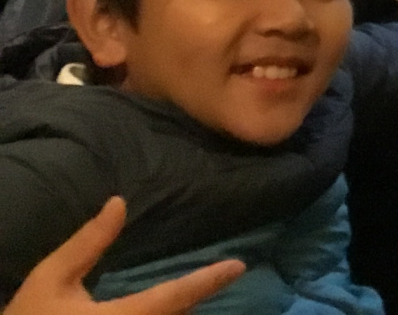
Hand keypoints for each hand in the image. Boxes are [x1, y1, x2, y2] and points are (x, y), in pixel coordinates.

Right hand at [5, 197, 243, 314]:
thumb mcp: (50, 279)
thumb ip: (86, 244)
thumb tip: (119, 203)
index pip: (172, 298)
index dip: (207, 281)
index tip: (238, 265)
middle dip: (197, 299)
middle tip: (224, 273)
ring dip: (181, 312)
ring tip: (200, 288)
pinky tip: (171, 307)